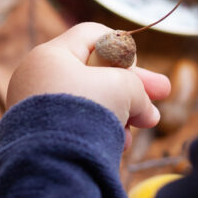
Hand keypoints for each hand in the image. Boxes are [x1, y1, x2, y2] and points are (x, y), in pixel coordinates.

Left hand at [6, 22, 171, 148]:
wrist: (52, 162)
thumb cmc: (86, 112)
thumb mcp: (122, 87)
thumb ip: (137, 88)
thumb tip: (146, 111)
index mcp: (50, 55)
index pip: (92, 35)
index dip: (122, 48)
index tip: (138, 70)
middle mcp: (38, 77)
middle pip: (93, 72)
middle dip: (130, 87)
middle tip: (162, 95)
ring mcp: (35, 107)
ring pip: (88, 102)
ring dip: (118, 113)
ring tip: (138, 128)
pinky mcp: (38, 135)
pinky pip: (75, 125)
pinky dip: (99, 131)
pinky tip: (118, 145)